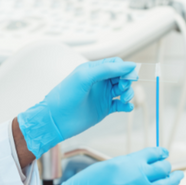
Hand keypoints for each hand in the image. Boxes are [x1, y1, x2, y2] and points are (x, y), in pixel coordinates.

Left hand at [18, 58, 136, 158]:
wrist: (56, 121)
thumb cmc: (65, 96)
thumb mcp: (85, 77)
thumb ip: (107, 69)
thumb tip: (129, 65)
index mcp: (94, 70)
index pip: (115, 63)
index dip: (125, 68)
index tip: (130, 76)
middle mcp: (100, 81)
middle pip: (122, 76)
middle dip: (127, 81)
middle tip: (123, 89)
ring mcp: (103, 95)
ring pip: (123, 90)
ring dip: (128, 93)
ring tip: (125, 100)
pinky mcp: (105, 108)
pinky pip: (121, 105)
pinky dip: (127, 105)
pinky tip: (127, 107)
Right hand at [30, 147, 185, 184]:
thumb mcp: (106, 165)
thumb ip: (126, 164)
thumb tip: (141, 164)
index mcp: (126, 162)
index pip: (151, 154)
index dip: (160, 153)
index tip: (165, 154)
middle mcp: (134, 176)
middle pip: (161, 168)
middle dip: (167, 167)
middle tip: (169, 168)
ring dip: (175, 180)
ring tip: (179, 177)